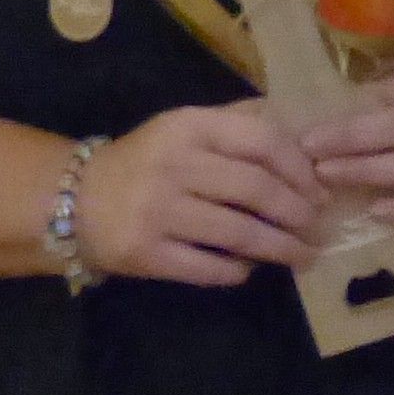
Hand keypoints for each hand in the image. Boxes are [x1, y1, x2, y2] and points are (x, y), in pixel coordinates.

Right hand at [74, 103, 330, 285]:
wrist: (72, 201)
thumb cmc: (145, 163)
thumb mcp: (186, 129)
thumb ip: (238, 124)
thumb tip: (303, 136)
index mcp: (189, 127)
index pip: (261, 141)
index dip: (300, 169)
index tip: (321, 191)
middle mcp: (174, 165)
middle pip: (257, 190)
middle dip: (298, 213)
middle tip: (317, 228)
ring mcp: (157, 211)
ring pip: (239, 232)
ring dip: (281, 248)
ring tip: (303, 255)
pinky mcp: (144, 252)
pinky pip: (208, 267)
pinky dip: (238, 270)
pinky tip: (251, 269)